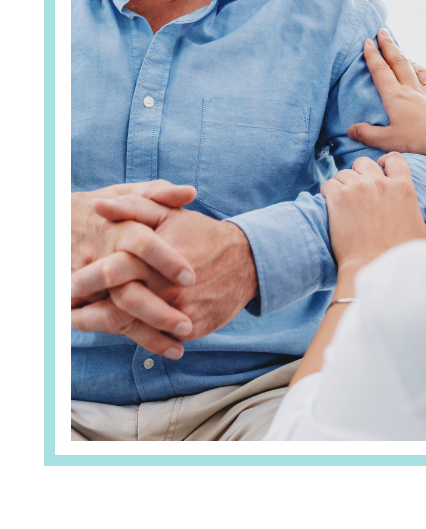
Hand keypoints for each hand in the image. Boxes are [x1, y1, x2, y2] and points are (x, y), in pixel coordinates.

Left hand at [71, 195, 256, 356]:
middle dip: (88, 309)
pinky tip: (112, 332)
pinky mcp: (191, 328)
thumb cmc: (202, 235)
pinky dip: (132, 337)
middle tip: (61, 309)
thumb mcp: (170, 215)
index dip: (87, 277)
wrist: (246, 261)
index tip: (64, 282)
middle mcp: (168, 285)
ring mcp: (180, 309)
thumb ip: (133, 207)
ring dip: (101, 326)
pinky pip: (157, 337)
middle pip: (120, 302)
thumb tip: (97, 205)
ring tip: (75, 323)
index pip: (115, 268)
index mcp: (159, 255)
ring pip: (134, 325)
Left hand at [321, 153, 425, 270]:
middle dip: (362, 173)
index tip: (380, 173)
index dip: (385, 164)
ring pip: (345, 172)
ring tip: (346, 201)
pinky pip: (328, 184)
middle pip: (365, 162)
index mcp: (403, 188)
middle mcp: (380, 183)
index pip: (393, 159)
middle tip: (360, 190)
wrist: (371, 268)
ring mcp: (357, 188)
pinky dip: (329, 192)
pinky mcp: (337, 197)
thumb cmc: (401, 256)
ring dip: (344, 183)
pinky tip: (333, 205)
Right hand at [347, 29, 425, 169]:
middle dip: (389, 45)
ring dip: (409, 59)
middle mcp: (413, 89)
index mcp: (396, 96)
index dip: (372, 55)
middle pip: (399, 62)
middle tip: (382, 31)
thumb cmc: (420, 140)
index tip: (368, 41)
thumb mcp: (388, 141)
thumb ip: (368, 134)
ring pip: (418, 69)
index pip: (381, 71)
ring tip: (404, 54)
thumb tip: (351, 129)